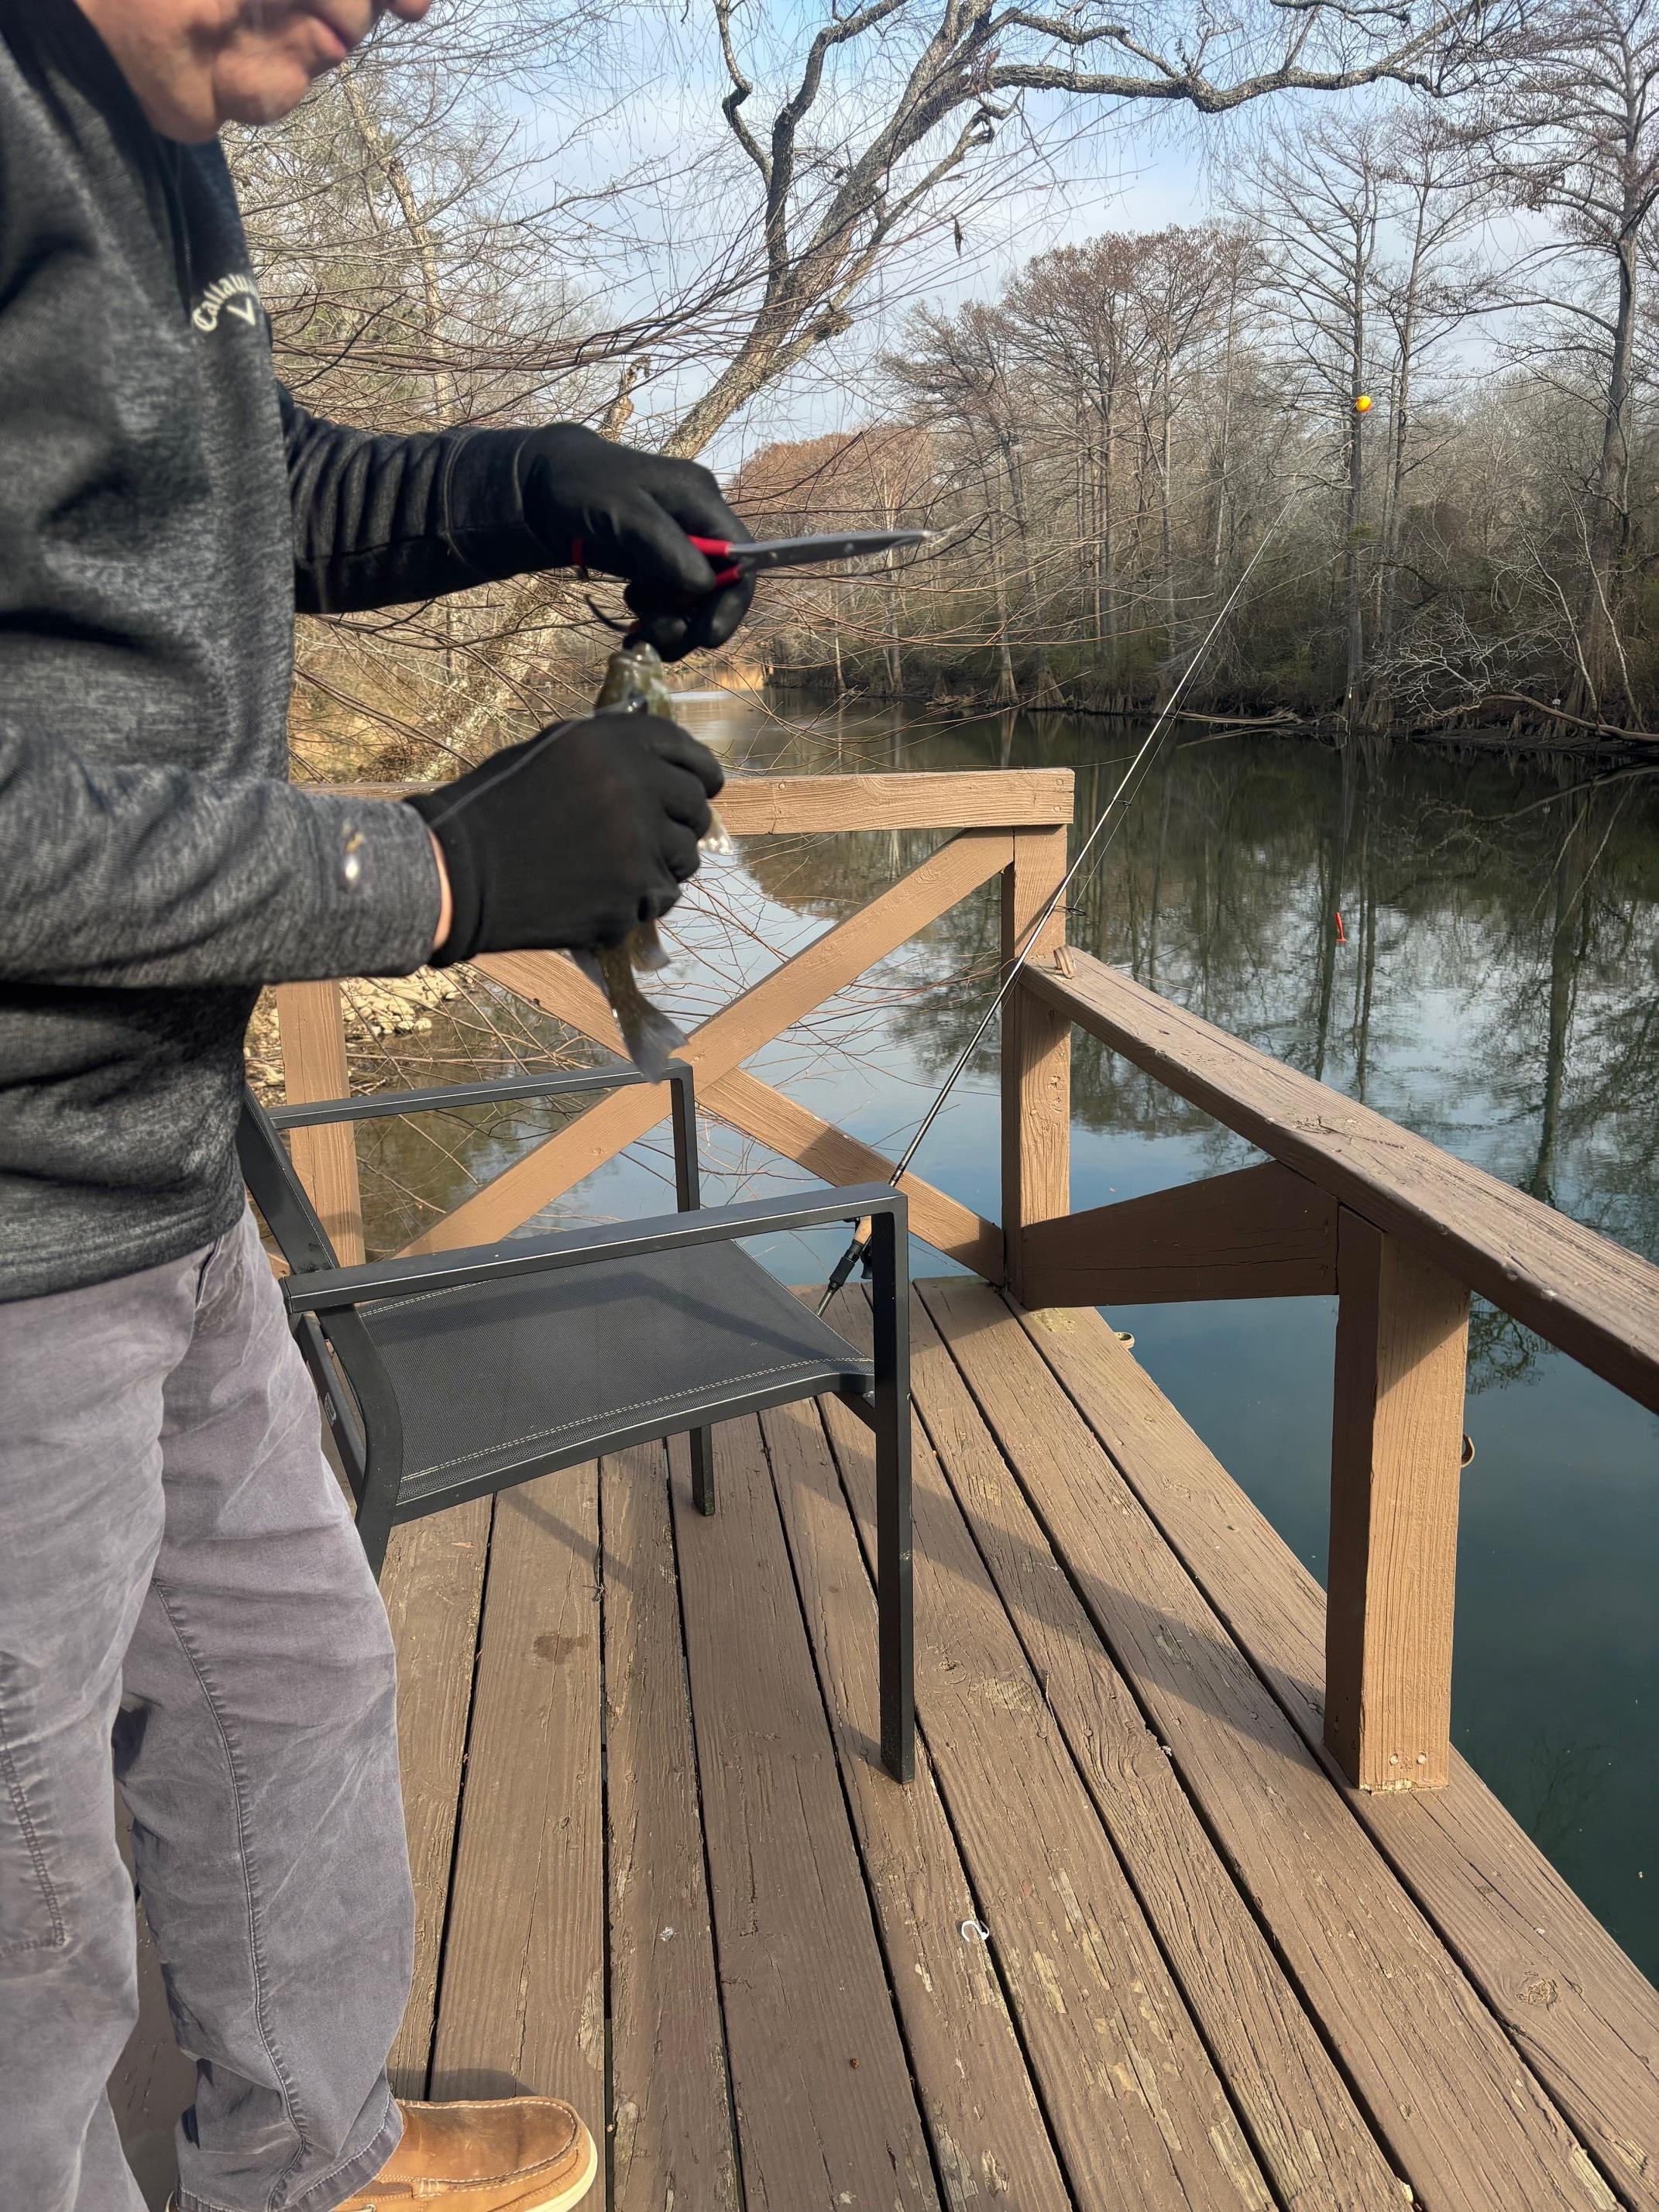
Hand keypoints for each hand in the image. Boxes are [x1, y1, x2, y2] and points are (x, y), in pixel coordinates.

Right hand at [408, 712, 724, 964]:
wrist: (456, 872)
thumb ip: (609, 751)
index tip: (705, 788)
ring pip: (684, 861)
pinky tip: (600, 898)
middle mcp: (634, 788)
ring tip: (623, 871)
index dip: (702, 774)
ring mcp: (636, 847)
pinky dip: (638, 903)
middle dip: (684, 824)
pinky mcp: (629, 898)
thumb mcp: (549, 754)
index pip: (686, 753)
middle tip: (660, 838)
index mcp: (613, 744)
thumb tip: (658, 760)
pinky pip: (658, 901)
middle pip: (695, 809)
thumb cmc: (493, 809)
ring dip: (663, 866)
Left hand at [514, 425, 754, 661]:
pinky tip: (633, 630)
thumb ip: (664, 546)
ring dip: (672, 626)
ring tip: (638, 629)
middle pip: (721, 587)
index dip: (732, 599)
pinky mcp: (658, 566)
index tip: (708, 635)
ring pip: (695, 603)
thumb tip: (704, 585)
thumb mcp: (623, 511)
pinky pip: (672, 605)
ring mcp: (678, 548)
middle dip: (696, 620)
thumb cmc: (582, 486)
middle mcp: (697, 525)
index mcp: (699, 500)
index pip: (740, 555)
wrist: (543, 487)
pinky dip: (656, 624)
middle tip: (661, 637)